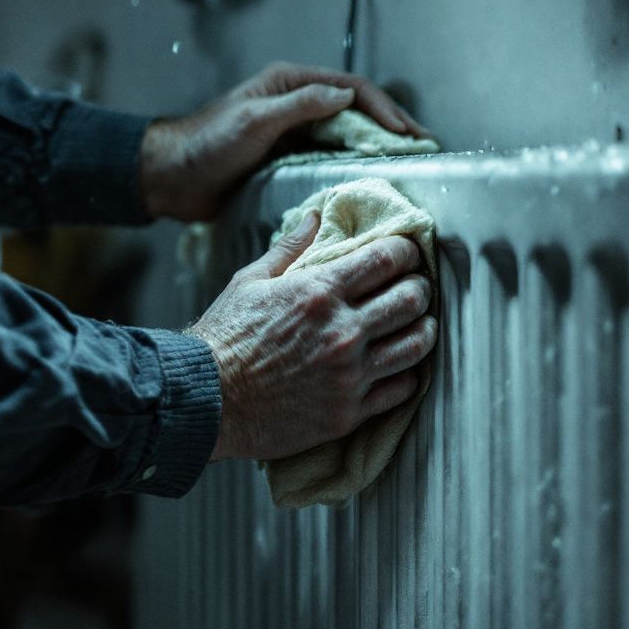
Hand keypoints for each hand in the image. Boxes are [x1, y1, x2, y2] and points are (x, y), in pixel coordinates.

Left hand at [139, 63, 426, 221]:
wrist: (172, 178)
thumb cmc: (207, 146)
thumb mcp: (254, 121)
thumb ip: (300, 105)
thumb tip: (347, 97)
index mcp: (289, 83)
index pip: (350, 88)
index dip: (382, 109)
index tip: (406, 133)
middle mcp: (296, 102)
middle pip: (355, 109)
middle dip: (390, 125)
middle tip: (423, 147)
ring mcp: (293, 131)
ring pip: (346, 133)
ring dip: (377, 145)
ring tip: (407, 164)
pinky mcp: (287, 157)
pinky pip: (330, 157)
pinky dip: (354, 164)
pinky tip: (371, 180)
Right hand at [189, 211, 437, 461]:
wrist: (205, 400)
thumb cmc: (224, 338)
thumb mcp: (250, 281)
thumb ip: (289, 248)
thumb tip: (315, 217)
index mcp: (318, 292)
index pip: (386, 259)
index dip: (405, 251)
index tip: (406, 252)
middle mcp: (341, 331)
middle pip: (411, 299)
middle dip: (419, 287)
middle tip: (414, 287)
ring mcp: (349, 374)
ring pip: (416, 345)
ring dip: (423, 329)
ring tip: (417, 324)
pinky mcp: (348, 411)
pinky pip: (401, 388)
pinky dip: (407, 373)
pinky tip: (398, 365)